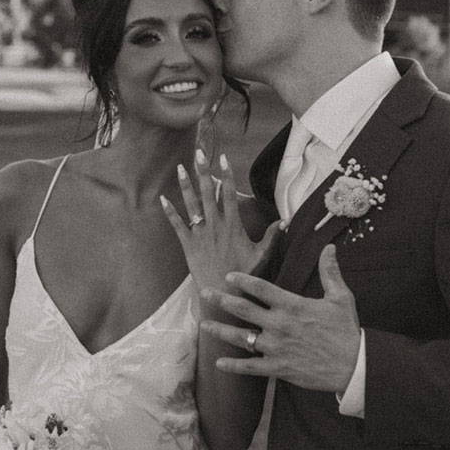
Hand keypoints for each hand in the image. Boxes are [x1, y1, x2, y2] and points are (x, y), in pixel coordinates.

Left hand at [161, 148, 282, 294]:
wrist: (222, 295)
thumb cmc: (244, 277)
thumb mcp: (262, 256)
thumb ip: (273, 237)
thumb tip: (286, 220)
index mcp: (233, 226)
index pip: (229, 195)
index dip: (227, 175)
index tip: (223, 159)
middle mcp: (215, 227)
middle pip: (208, 193)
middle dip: (203, 172)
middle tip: (198, 153)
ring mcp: (200, 235)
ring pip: (191, 205)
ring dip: (185, 185)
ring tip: (179, 167)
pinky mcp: (188, 246)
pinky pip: (176, 225)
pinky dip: (170, 212)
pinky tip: (163, 198)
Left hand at [201, 243, 360, 392]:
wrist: (354, 364)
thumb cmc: (346, 330)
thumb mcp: (341, 297)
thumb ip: (330, 272)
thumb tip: (329, 248)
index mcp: (292, 305)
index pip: (261, 288)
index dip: (242, 280)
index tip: (228, 275)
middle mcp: (279, 324)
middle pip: (243, 309)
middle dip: (221, 300)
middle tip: (204, 293)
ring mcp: (276, 347)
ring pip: (241, 337)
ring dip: (220, 331)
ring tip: (203, 325)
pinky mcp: (278, 367)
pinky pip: (251, 367)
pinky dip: (234, 366)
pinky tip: (219, 363)